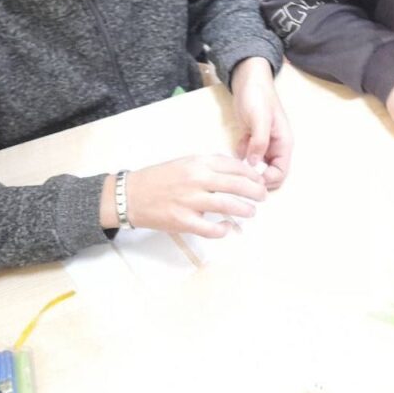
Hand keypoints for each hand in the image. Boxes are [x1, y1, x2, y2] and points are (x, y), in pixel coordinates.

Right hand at [101, 155, 267, 235]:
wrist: (131, 194)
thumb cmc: (160, 178)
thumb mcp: (185, 163)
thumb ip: (209, 166)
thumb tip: (237, 173)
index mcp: (198, 163)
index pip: (234, 166)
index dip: (251, 175)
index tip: (259, 180)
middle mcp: (196, 179)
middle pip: (237, 185)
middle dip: (255, 192)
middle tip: (262, 196)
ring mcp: (190, 201)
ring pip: (228, 206)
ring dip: (245, 210)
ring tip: (251, 212)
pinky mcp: (183, 221)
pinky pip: (210, 229)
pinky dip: (223, 230)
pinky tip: (227, 228)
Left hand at [231, 57, 292, 188]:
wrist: (247, 79)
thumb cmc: (258, 97)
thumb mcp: (260, 118)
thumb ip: (260, 142)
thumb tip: (255, 164)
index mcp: (283, 143)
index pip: (281, 173)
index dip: (268, 180)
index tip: (251, 179)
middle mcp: (275, 146)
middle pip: (271, 173)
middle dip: (258, 177)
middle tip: (241, 175)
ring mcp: (263, 143)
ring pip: (259, 166)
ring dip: (248, 168)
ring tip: (235, 164)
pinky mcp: (251, 139)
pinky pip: (247, 155)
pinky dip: (241, 156)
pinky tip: (235, 149)